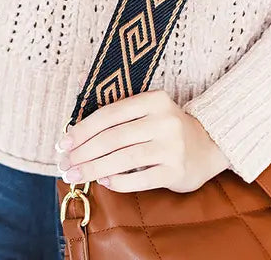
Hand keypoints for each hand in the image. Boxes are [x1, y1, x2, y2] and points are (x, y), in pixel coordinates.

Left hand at [55, 88, 229, 192]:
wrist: (207, 146)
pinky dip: (117, 182)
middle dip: (84, 153)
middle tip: (64, 165)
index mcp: (154, 99)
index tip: (63, 144)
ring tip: (75, 176)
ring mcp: (172, 146)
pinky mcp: (175, 170)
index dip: (83, 129)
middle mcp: (165, 120)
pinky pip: (139, 179)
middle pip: (114, 138)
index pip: (111, 113)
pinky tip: (104, 181)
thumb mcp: (146, 108)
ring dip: (94, 169)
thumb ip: (115, 104)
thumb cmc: (165, 127)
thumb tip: (77, 88)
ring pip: (123, 159)